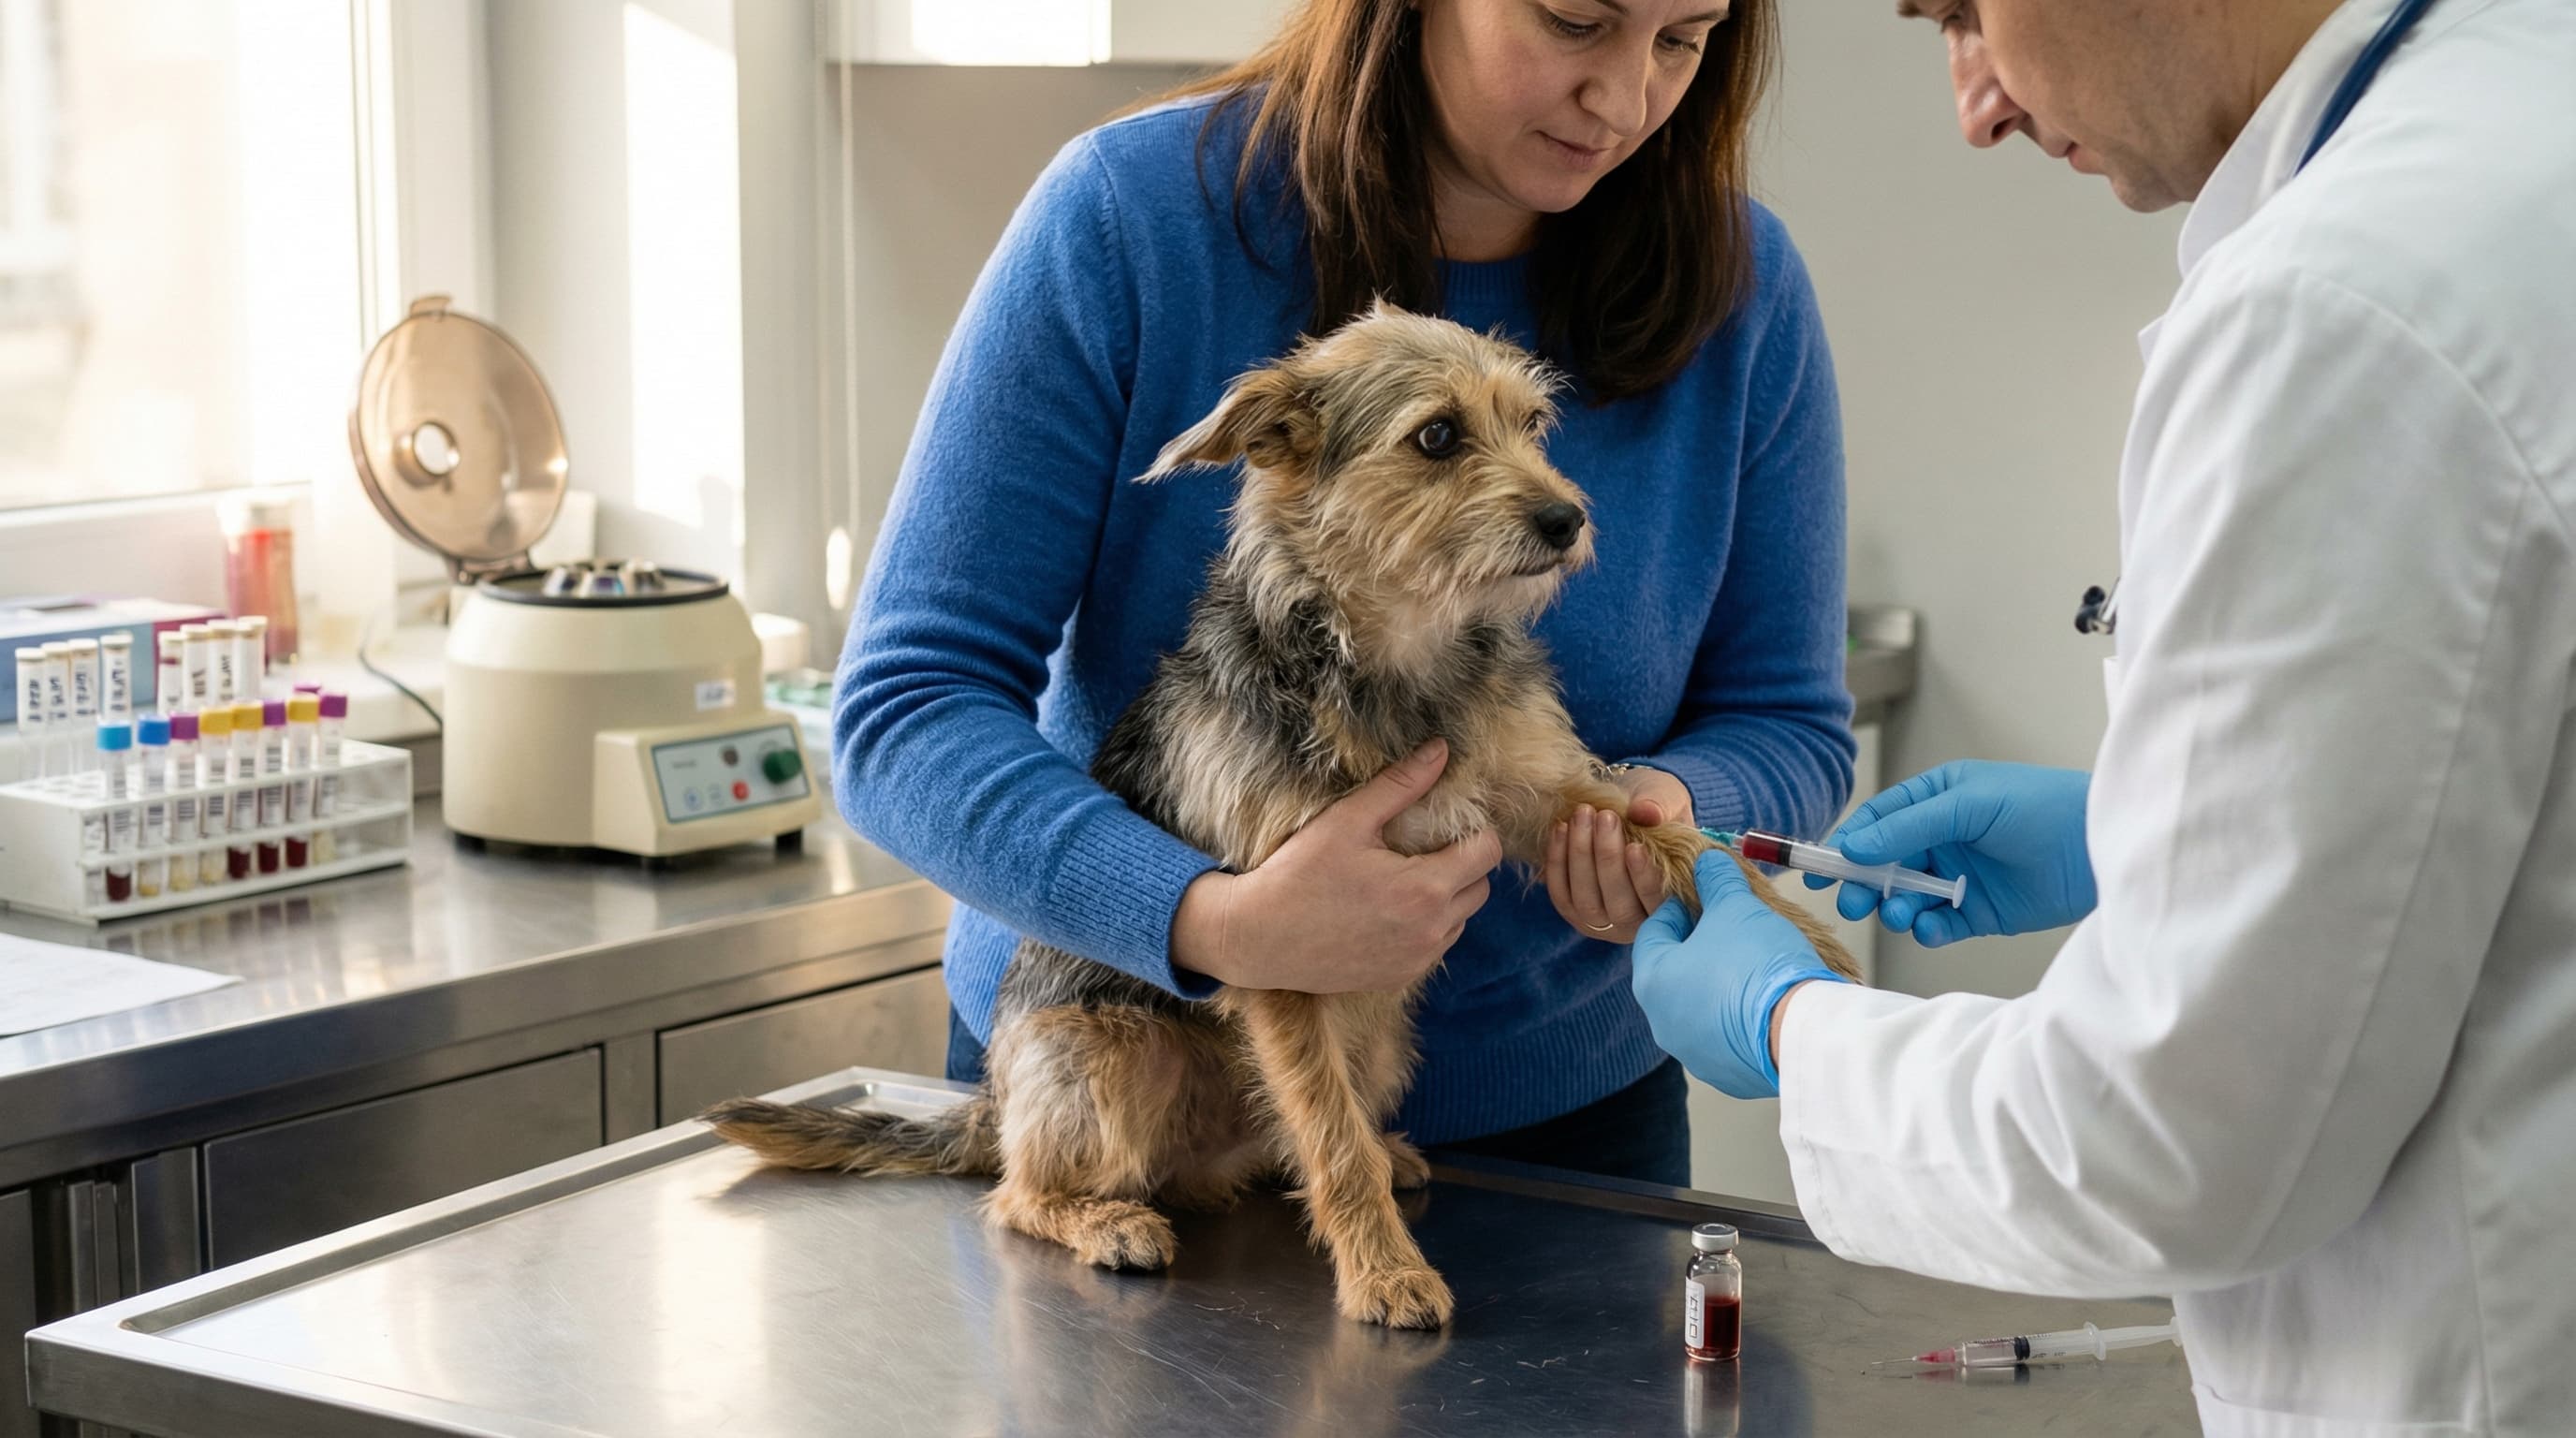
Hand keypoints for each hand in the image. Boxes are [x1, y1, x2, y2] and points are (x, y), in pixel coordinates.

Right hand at [1171, 739, 1500, 992]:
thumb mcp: (1348, 821)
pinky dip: (1425, 928)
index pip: (1487, 853)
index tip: (1445, 825)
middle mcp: (1431, 930)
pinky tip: (1387, 912)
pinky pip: (1435, 947)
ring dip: (1447, 898)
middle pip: (1481, 888)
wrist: (1258, 939)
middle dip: (1463, 865)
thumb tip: (1442, 750)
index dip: (1473, 832)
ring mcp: (1417, 959)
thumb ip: (1401, 785)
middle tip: (1423, 850)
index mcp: (1425, 888)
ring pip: (1461, 920)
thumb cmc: (1298, 874)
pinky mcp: (1400, 977)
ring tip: (1403, 880)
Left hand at [1545, 767, 1691, 943]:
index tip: (1635, 847)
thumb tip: (1647, 812)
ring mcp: (1602, 923)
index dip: (1646, 879)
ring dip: (1580, 857)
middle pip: (1620, 907)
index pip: (1659, 903)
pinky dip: (1558, 862)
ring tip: (1582, 816)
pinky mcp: (1573, 913)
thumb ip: (1662, 806)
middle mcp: (1637, 924)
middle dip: (1608, 860)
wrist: (1625, 810)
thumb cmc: (1654, 809)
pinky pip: (1561, 895)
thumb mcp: (1667, 799)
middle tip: (1605, 817)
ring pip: (1587, 903)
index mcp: (1672, 905)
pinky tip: (1561, 828)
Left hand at [1632, 851, 1848, 1098]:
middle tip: (1730, 928)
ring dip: (1720, 984)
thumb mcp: (1736, 908)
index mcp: (1652, 981)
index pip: (1653, 932)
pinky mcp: (1727, 1075)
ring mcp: (1693, 1054)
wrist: (1798, 1033)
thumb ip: (1717, 881)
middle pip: (1675, 972)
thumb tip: (1708, 862)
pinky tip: (1767, 1001)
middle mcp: (1662, 1023)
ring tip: (1754, 964)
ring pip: (1700, 1007)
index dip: (1678, 908)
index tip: (1702, 898)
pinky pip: (1727, 1037)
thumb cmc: (1756, 965)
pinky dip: (1741, 1018)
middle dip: (1701, 947)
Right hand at [1805, 761, 2094, 946]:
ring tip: (1900, 913)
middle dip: (1865, 884)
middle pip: (1884, 864)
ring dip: (1895, 907)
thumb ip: (1909, 826)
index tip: (1821, 869)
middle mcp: (1942, 837)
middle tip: (1853, 902)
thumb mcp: (1969, 805)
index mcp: (1936, 800)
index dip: (1846, 844)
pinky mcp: (1978, 912)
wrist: (2104, 850)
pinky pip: (1937, 924)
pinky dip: (1927, 929)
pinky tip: (1930, 927)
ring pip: (1906, 896)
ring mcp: (1959, 876)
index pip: (1878, 821)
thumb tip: (1853, 846)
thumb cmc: (2042, 808)